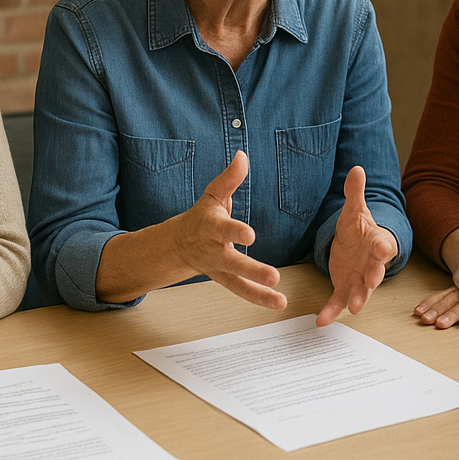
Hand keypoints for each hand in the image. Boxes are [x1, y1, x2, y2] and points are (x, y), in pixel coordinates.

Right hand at [168, 151, 286, 309]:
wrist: (179, 244)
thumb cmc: (201, 217)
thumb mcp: (213, 194)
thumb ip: (229, 178)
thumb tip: (243, 156)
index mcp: (210, 227)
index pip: (223, 229)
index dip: (235, 232)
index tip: (249, 234)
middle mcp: (214, 251)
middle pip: (232, 263)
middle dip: (252, 270)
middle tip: (273, 276)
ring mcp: (219, 268)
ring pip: (238, 282)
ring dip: (258, 292)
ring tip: (279, 298)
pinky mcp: (225, 279)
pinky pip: (242, 291)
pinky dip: (260, 298)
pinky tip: (278, 303)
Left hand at [317, 166, 397, 325]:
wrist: (356, 245)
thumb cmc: (359, 228)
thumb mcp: (354, 209)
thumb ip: (355, 192)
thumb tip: (356, 168)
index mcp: (376, 242)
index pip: (382, 244)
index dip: (383, 248)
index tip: (384, 250)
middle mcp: (371, 264)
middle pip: (375, 271)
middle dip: (373, 278)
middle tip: (371, 284)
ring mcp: (359, 278)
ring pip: (360, 291)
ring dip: (357, 299)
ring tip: (353, 309)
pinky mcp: (346, 288)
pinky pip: (339, 301)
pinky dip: (331, 311)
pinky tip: (321, 321)